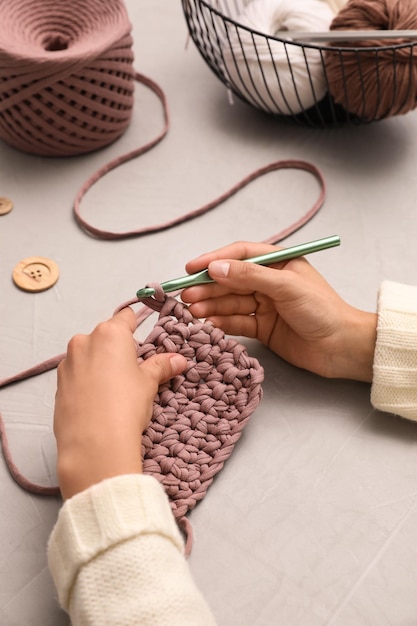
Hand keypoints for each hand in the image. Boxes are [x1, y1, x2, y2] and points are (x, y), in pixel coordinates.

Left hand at [54, 307, 186, 499]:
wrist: (93, 444)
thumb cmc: (125, 405)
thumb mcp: (149, 383)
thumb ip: (161, 366)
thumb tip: (178, 360)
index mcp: (109, 333)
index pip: (126, 317)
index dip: (137, 326)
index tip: (144, 339)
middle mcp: (84, 341)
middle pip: (106, 336)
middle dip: (119, 350)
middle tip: (134, 372)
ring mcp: (67, 362)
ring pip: (89, 355)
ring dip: (101, 364)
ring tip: (115, 391)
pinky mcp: (58, 384)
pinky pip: (76, 374)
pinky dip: (87, 380)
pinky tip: (98, 401)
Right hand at [182, 241, 376, 381]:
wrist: (340, 347)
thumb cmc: (321, 310)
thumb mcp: (285, 286)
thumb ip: (249, 276)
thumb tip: (215, 268)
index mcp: (278, 263)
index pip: (240, 255)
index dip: (214, 259)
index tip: (191, 268)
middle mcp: (269, 282)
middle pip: (231, 280)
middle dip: (207, 287)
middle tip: (185, 294)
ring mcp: (265, 305)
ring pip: (230, 302)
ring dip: (210, 305)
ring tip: (191, 310)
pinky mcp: (263, 328)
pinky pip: (237, 322)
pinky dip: (221, 323)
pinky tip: (207, 324)